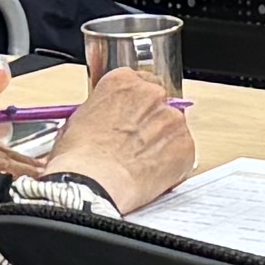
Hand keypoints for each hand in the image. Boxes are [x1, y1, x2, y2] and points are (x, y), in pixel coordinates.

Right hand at [45, 69, 197, 211]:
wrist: (93, 182)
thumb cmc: (80, 156)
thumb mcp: (79, 119)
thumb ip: (103, 111)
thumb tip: (107, 120)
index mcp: (123, 82)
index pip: (140, 82)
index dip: (136, 105)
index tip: (131, 118)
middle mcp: (151, 94)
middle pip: (160, 103)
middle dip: (151, 123)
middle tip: (135, 144)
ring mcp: (172, 119)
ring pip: (172, 128)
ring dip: (161, 143)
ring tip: (140, 163)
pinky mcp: (185, 145)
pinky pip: (183, 152)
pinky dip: (172, 163)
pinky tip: (151, 174)